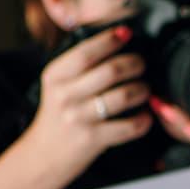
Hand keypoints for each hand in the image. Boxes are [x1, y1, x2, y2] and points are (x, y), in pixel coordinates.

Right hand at [0, 25, 150, 188]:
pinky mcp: (92, 139)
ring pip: (124, 96)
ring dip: (142, 90)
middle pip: (111, 71)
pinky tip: (145, 116)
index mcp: (55, 75)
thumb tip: (117, 36)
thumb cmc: (60, 115)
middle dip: (135, 64)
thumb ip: (80, 63)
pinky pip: (129, 126)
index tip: (126, 33)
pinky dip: (144, 120)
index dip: (111, 40)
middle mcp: (65, 95)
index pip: (86, 52)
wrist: (44, 155)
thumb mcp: (59, 84)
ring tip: (144, 90)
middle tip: (141, 65)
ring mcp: (78, 118)